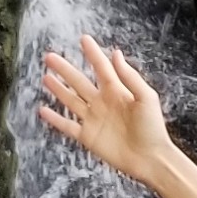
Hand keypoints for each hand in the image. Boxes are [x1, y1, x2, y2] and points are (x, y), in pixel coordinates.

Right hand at [37, 34, 172, 183]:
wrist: (150, 158)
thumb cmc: (153, 128)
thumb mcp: (146, 97)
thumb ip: (129, 76)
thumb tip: (116, 53)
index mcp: (117, 92)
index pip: (101, 68)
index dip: (92, 53)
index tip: (83, 39)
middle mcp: (102, 103)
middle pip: (79, 82)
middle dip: (65, 69)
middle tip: (50, 57)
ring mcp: (94, 120)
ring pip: (71, 101)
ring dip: (58, 89)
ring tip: (46, 77)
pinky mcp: (88, 137)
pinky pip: (67, 126)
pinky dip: (55, 119)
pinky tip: (43, 110)